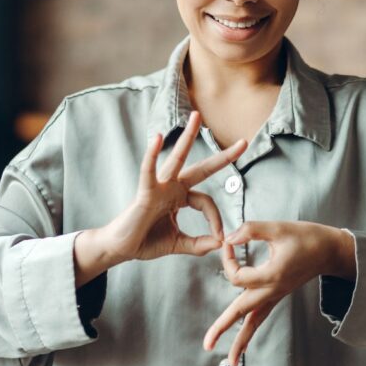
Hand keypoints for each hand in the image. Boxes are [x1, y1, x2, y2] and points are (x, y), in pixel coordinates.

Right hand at [73, 111, 247, 285]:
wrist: (121, 249)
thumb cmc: (145, 241)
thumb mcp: (178, 244)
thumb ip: (198, 244)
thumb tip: (219, 244)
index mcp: (180, 198)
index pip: (206, 201)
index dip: (216, 219)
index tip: (219, 238)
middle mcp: (171, 188)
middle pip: (202, 168)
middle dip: (222, 156)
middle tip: (244, 142)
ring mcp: (159, 187)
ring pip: (177, 158)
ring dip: (188, 137)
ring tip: (197, 116)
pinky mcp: (145, 192)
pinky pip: (149, 170)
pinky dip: (152, 154)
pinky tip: (158, 137)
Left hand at [203, 221, 355, 365]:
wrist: (330, 251)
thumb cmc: (308, 238)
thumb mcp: (278, 227)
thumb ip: (251, 229)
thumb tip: (230, 237)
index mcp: (272, 274)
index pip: (237, 275)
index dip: (227, 259)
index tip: (228, 242)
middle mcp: (273, 290)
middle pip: (242, 313)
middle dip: (223, 328)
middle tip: (207, 344)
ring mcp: (275, 295)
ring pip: (254, 322)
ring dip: (240, 341)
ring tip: (229, 359)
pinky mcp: (277, 295)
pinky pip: (261, 318)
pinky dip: (251, 331)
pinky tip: (243, 345)